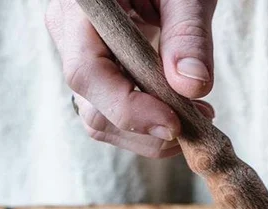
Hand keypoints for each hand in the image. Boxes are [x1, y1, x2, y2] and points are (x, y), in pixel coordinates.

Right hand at [46, 0, 216, 158]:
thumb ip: (188, 33)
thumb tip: (192, 85)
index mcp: (81, 6)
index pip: (88, 72)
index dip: (128, 108)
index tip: (173, 123)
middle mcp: (69, 34)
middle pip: (92, 108)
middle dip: (146, 129)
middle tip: (198, 122)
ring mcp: (80, 58)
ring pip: (101, 122)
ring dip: (150, 136)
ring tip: (196, 117)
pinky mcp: (98, 76)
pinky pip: (113, 117)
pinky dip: (149, 127)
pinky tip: (182, 112)